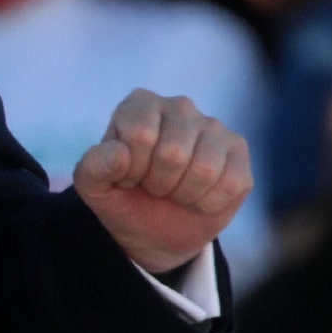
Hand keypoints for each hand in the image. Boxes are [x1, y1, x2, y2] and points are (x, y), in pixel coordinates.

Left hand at [72, 89, 252, 274]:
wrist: (154, 228)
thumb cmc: (122, 197)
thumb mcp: (94, 188)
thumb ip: (94, 167)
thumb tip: (120, 154)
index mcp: (140, 103)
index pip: (140, 135)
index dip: (132, 169)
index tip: (128, 176)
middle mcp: (179, 106)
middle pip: (173, 153)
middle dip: (159, 184)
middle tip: (153, 186)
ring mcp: (213, 126)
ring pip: (205, 169)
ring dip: (184, 194)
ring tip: (174, 190)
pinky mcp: (238, 151)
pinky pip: (231, 183)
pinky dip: (208, 203)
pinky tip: (198, 197)